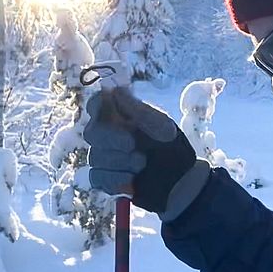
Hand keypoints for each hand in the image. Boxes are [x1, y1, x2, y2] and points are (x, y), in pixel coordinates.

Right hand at [83, 88, 198, 216]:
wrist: (179, 181)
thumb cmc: (172, 148)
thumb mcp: (162, 128)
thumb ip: (140, 112)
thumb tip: (115, 90)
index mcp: (122, 116)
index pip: (97, 103)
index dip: (98, 106)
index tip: (112, 114)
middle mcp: (108, 134)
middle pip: (92, 131)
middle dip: (112, 139)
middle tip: (132, 144)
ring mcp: (104, 156)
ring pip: (95, 156)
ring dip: (120, 161)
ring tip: (142, 163)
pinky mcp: (104, 178)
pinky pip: (97, 176)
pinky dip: (115, 178)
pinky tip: (132, 179)